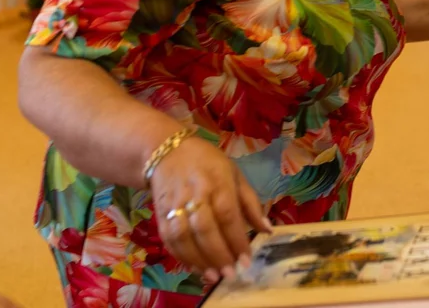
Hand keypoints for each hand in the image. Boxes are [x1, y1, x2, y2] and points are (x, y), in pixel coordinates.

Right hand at [151, 136, 272, 282]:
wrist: (167, 151)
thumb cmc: (209, 163)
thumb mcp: (235, 174)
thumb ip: (251, 203)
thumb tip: (268, 230)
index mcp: (219, 182)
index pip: (228, 214)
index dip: (237, 239)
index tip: (246, 260)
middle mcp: (196, 193)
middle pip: (205, 227)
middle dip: (218, 254)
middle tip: (230, 273)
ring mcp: (175, 203)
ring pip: (183, 236)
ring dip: (198, 259)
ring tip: (212, 276)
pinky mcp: (160, 212)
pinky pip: (168, 238)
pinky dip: (180, 255)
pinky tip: (194, 266)